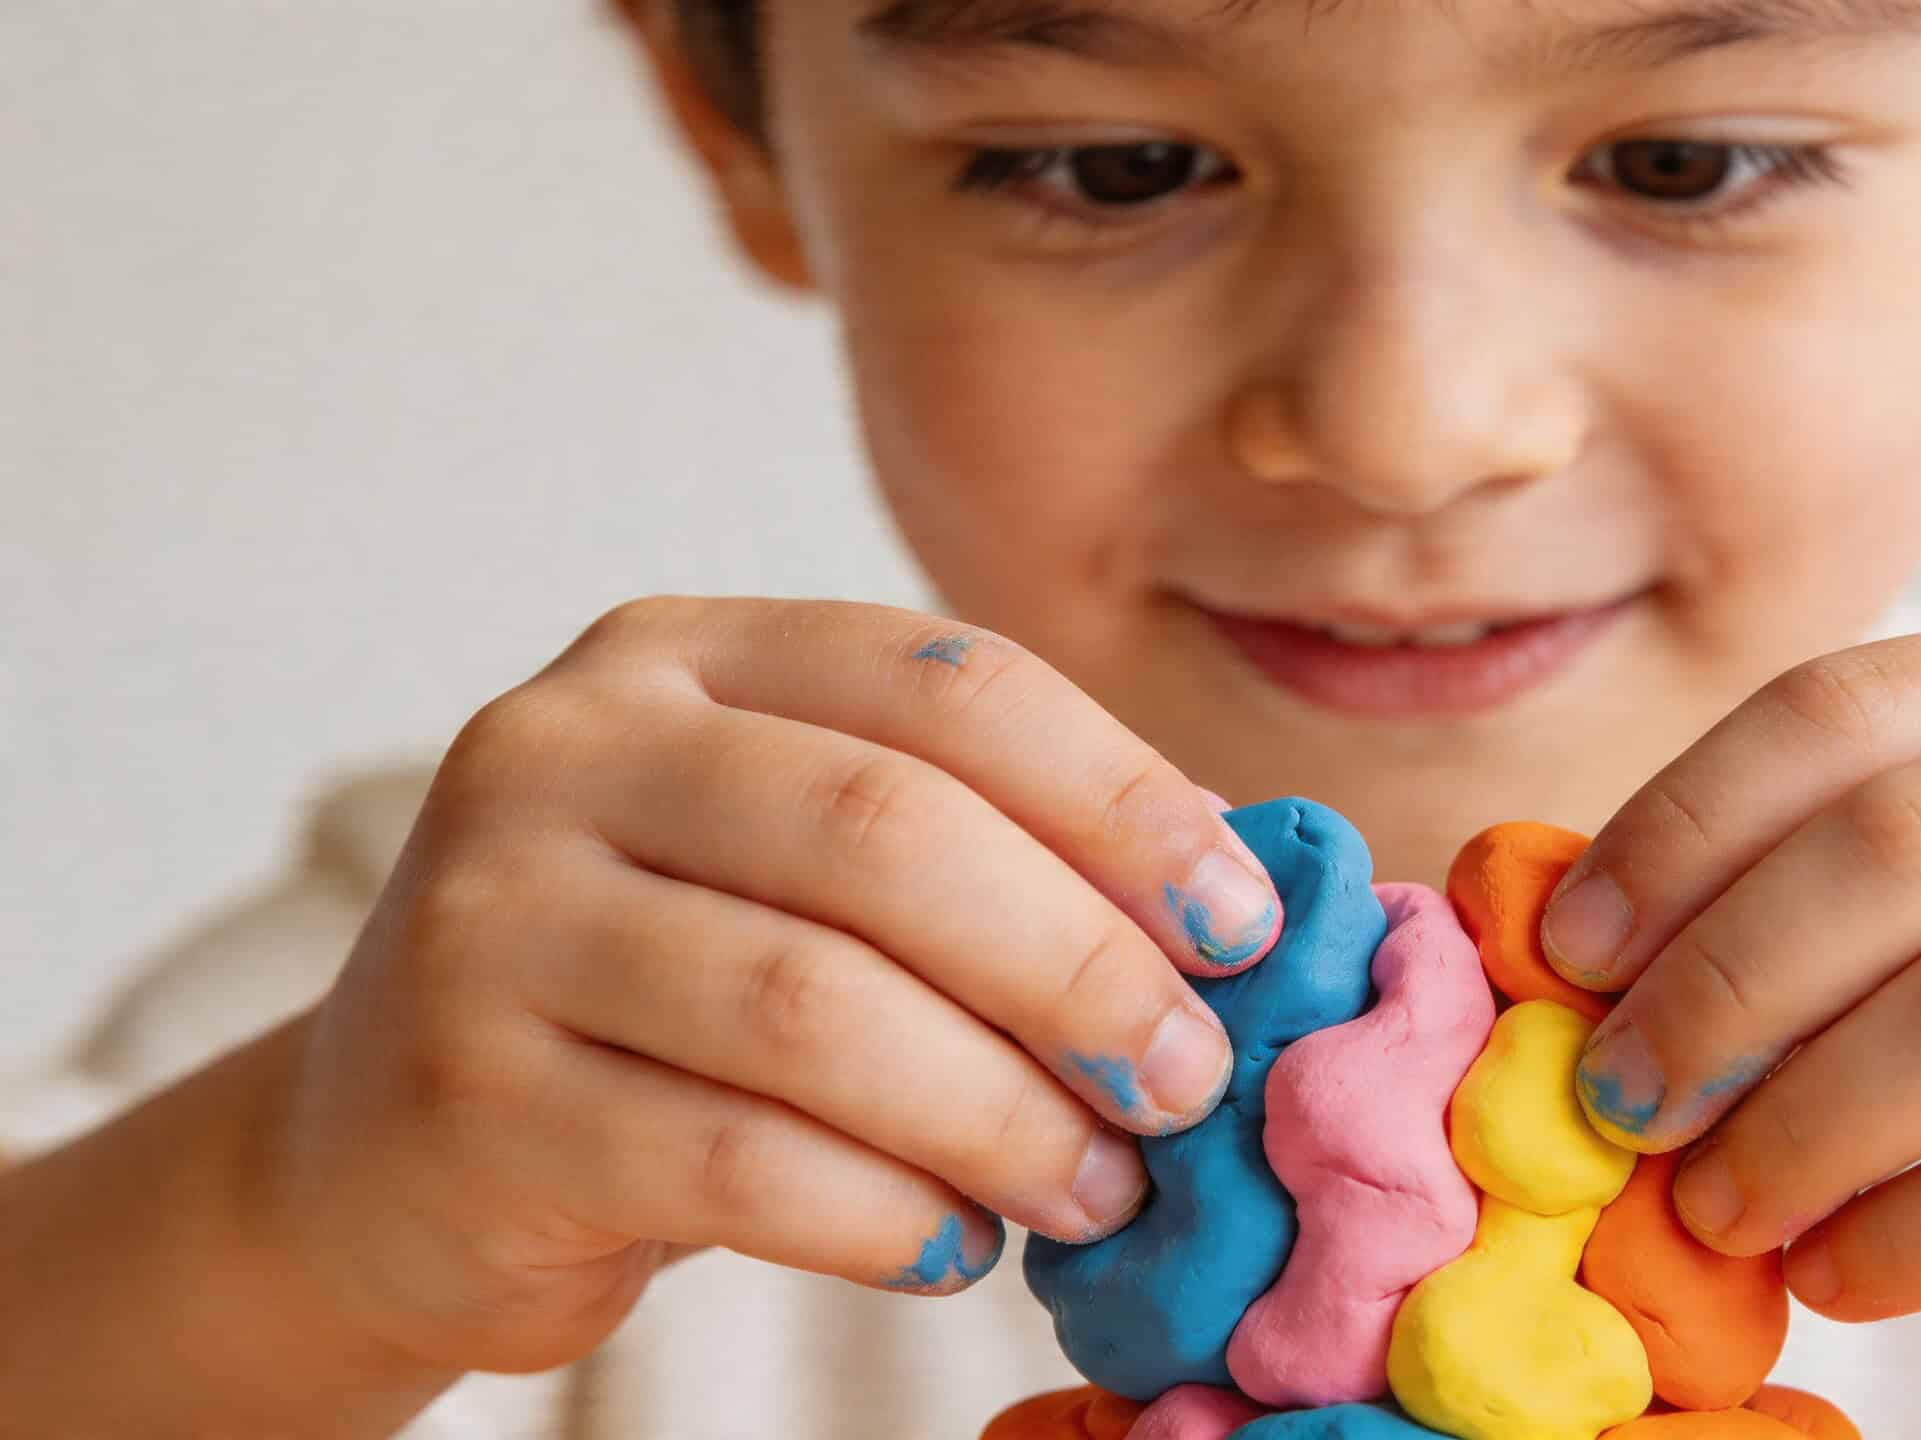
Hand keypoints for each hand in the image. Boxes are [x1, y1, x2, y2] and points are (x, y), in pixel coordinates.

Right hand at [266, 598, 1278, 1375]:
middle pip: (888, 832)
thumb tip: (1241, 890)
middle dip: (1078, 969)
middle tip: (1188, 1082)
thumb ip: (986, 848)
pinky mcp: (466, 1096)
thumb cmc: (662, 990)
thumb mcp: (799, 867)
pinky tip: (958, 1245)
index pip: (949, 684)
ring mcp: (494, 914)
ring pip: (812, 1007)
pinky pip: (730, 1159)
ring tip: (1099, 1189)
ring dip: (1000, 1114)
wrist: (388, 1142)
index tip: (1243, 926)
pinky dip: (881, 1215)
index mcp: (684, 653)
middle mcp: (568, 747)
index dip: (1124, 800)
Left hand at [1546, 627, 1920, 1392]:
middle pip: (1892, 849)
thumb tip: (1580, 946)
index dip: (1680, 825)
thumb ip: (1831, 886)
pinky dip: (1905, 1234)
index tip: (1573, 948)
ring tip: (1714, 1205)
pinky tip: (1834, 1270)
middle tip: (1619, 1096)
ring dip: (1796, 1129)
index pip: (1842, 708)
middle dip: (1719, 984)